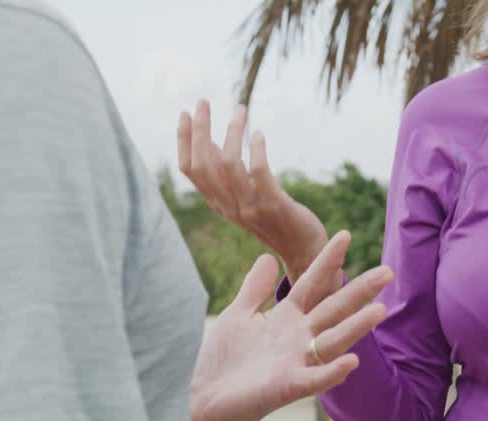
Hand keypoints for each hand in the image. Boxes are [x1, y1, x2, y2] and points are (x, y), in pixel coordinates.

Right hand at [178, 101, 327, 283]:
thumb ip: (225, 174)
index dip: (184, 141)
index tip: (185, 113)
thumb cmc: (274, 218)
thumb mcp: (243, 196)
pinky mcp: (274, 206)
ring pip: (229, 164)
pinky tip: (259, 134)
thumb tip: (209, 141)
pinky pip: (259, 173)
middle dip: (201, 129)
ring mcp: (250, 207)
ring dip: (233, 132)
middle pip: (204, 164)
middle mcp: (229, 206)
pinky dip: (257, 150)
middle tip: (204, 101)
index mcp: (218, 204)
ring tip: (241, 109)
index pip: (190, 170)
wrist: (303, 251)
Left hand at [190, 232, 391, 420]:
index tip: (345, 233)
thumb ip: (255, 289)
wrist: (204, 401)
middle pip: (334, 310)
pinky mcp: (286, 388)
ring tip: (379, 311)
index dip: (327, 260)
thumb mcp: (238, 316)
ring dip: (356, 328)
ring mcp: (294, 364)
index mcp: (285, 319)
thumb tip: (267, 257)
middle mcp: (297, 339)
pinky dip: (332, 372)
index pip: (312, 284)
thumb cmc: (222, 361)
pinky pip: (314, 380)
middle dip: (360, 292)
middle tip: (388, 272)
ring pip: (332, 342)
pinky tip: (352, 362)